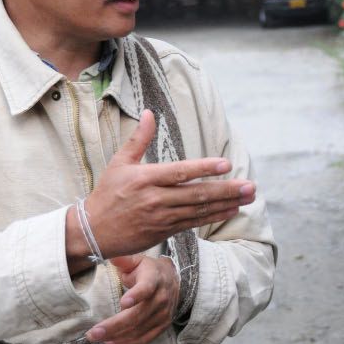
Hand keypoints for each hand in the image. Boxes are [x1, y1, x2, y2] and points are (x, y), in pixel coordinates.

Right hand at [68, 110, 254, 266]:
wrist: (94, 230)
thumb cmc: (107, 193)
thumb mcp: (119, 163)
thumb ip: (139, 138)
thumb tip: (150, 113)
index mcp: (145, 178)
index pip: (180, 172)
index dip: (204, 168)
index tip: (226, 164)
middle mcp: (156, 198)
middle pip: (196, 194)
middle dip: (227, 190)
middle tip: (250, 186)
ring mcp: (162, 217)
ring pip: (199, 210)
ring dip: (227, 203)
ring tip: (249, 197)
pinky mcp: (165, 231)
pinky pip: (195, 223)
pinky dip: (214, 216)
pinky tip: (231, 210)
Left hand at [85, 254, 178, 343]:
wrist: (171, 280)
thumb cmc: (148, 271)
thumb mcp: (137, 261)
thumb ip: (124, 260)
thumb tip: (110, 256)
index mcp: (154, 279)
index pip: (146, 288)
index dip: (136, 295)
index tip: (123, 302)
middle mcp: (161, 298)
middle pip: (137, 316)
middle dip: (113, 326)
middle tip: (93, 333)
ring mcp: (163, 314)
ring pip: (139, 330)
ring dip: (117, 337)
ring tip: (98, 338)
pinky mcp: (162, 326)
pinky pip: (145, 339)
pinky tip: (112, 343)